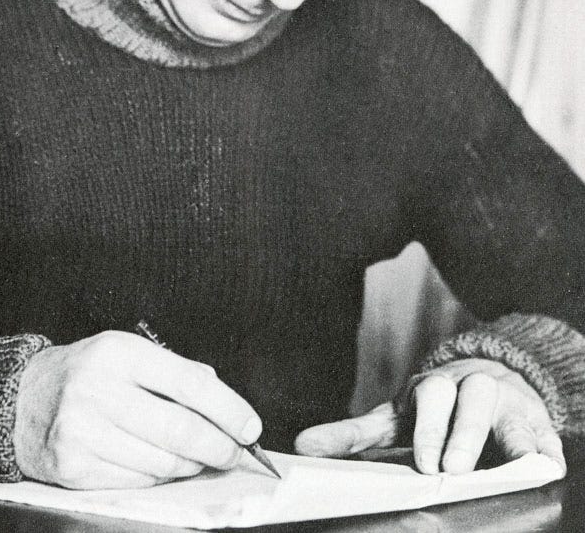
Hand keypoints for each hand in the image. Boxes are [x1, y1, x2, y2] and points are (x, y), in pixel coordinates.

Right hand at [14, 331, 261, 488]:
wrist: (24, 400)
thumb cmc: (90, 373)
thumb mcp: (130, 353)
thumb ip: (178, 372)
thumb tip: (224, 403)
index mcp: (120, 353)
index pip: (189, 384)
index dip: (228, 409)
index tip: (250, 426)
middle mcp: (99, 390)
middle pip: (179, 430)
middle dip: (218, 446)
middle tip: (236, 452)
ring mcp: (83, 432)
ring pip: (162, 461)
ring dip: (191, 464)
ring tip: (199, 457)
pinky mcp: (74, 467)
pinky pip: (137, 480)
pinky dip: (160, 476)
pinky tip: (163, 464)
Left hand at [294, 358, 565, 475]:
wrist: (495, 376)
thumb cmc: (436, 409)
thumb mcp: (396, 420)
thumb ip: (353, 435)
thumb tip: (300, 446)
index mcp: (428, 390)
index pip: (420, 401)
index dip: (421, 430)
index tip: (422, 463)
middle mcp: (464, 388)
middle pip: (456, 397)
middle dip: (451, 431)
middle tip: (445, 468)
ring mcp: (501, 401)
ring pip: (497, 408)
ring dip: (497, 436)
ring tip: (495, 466)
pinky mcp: (535, 421)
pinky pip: (541, 432)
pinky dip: (542, 446)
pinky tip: (543, 462)